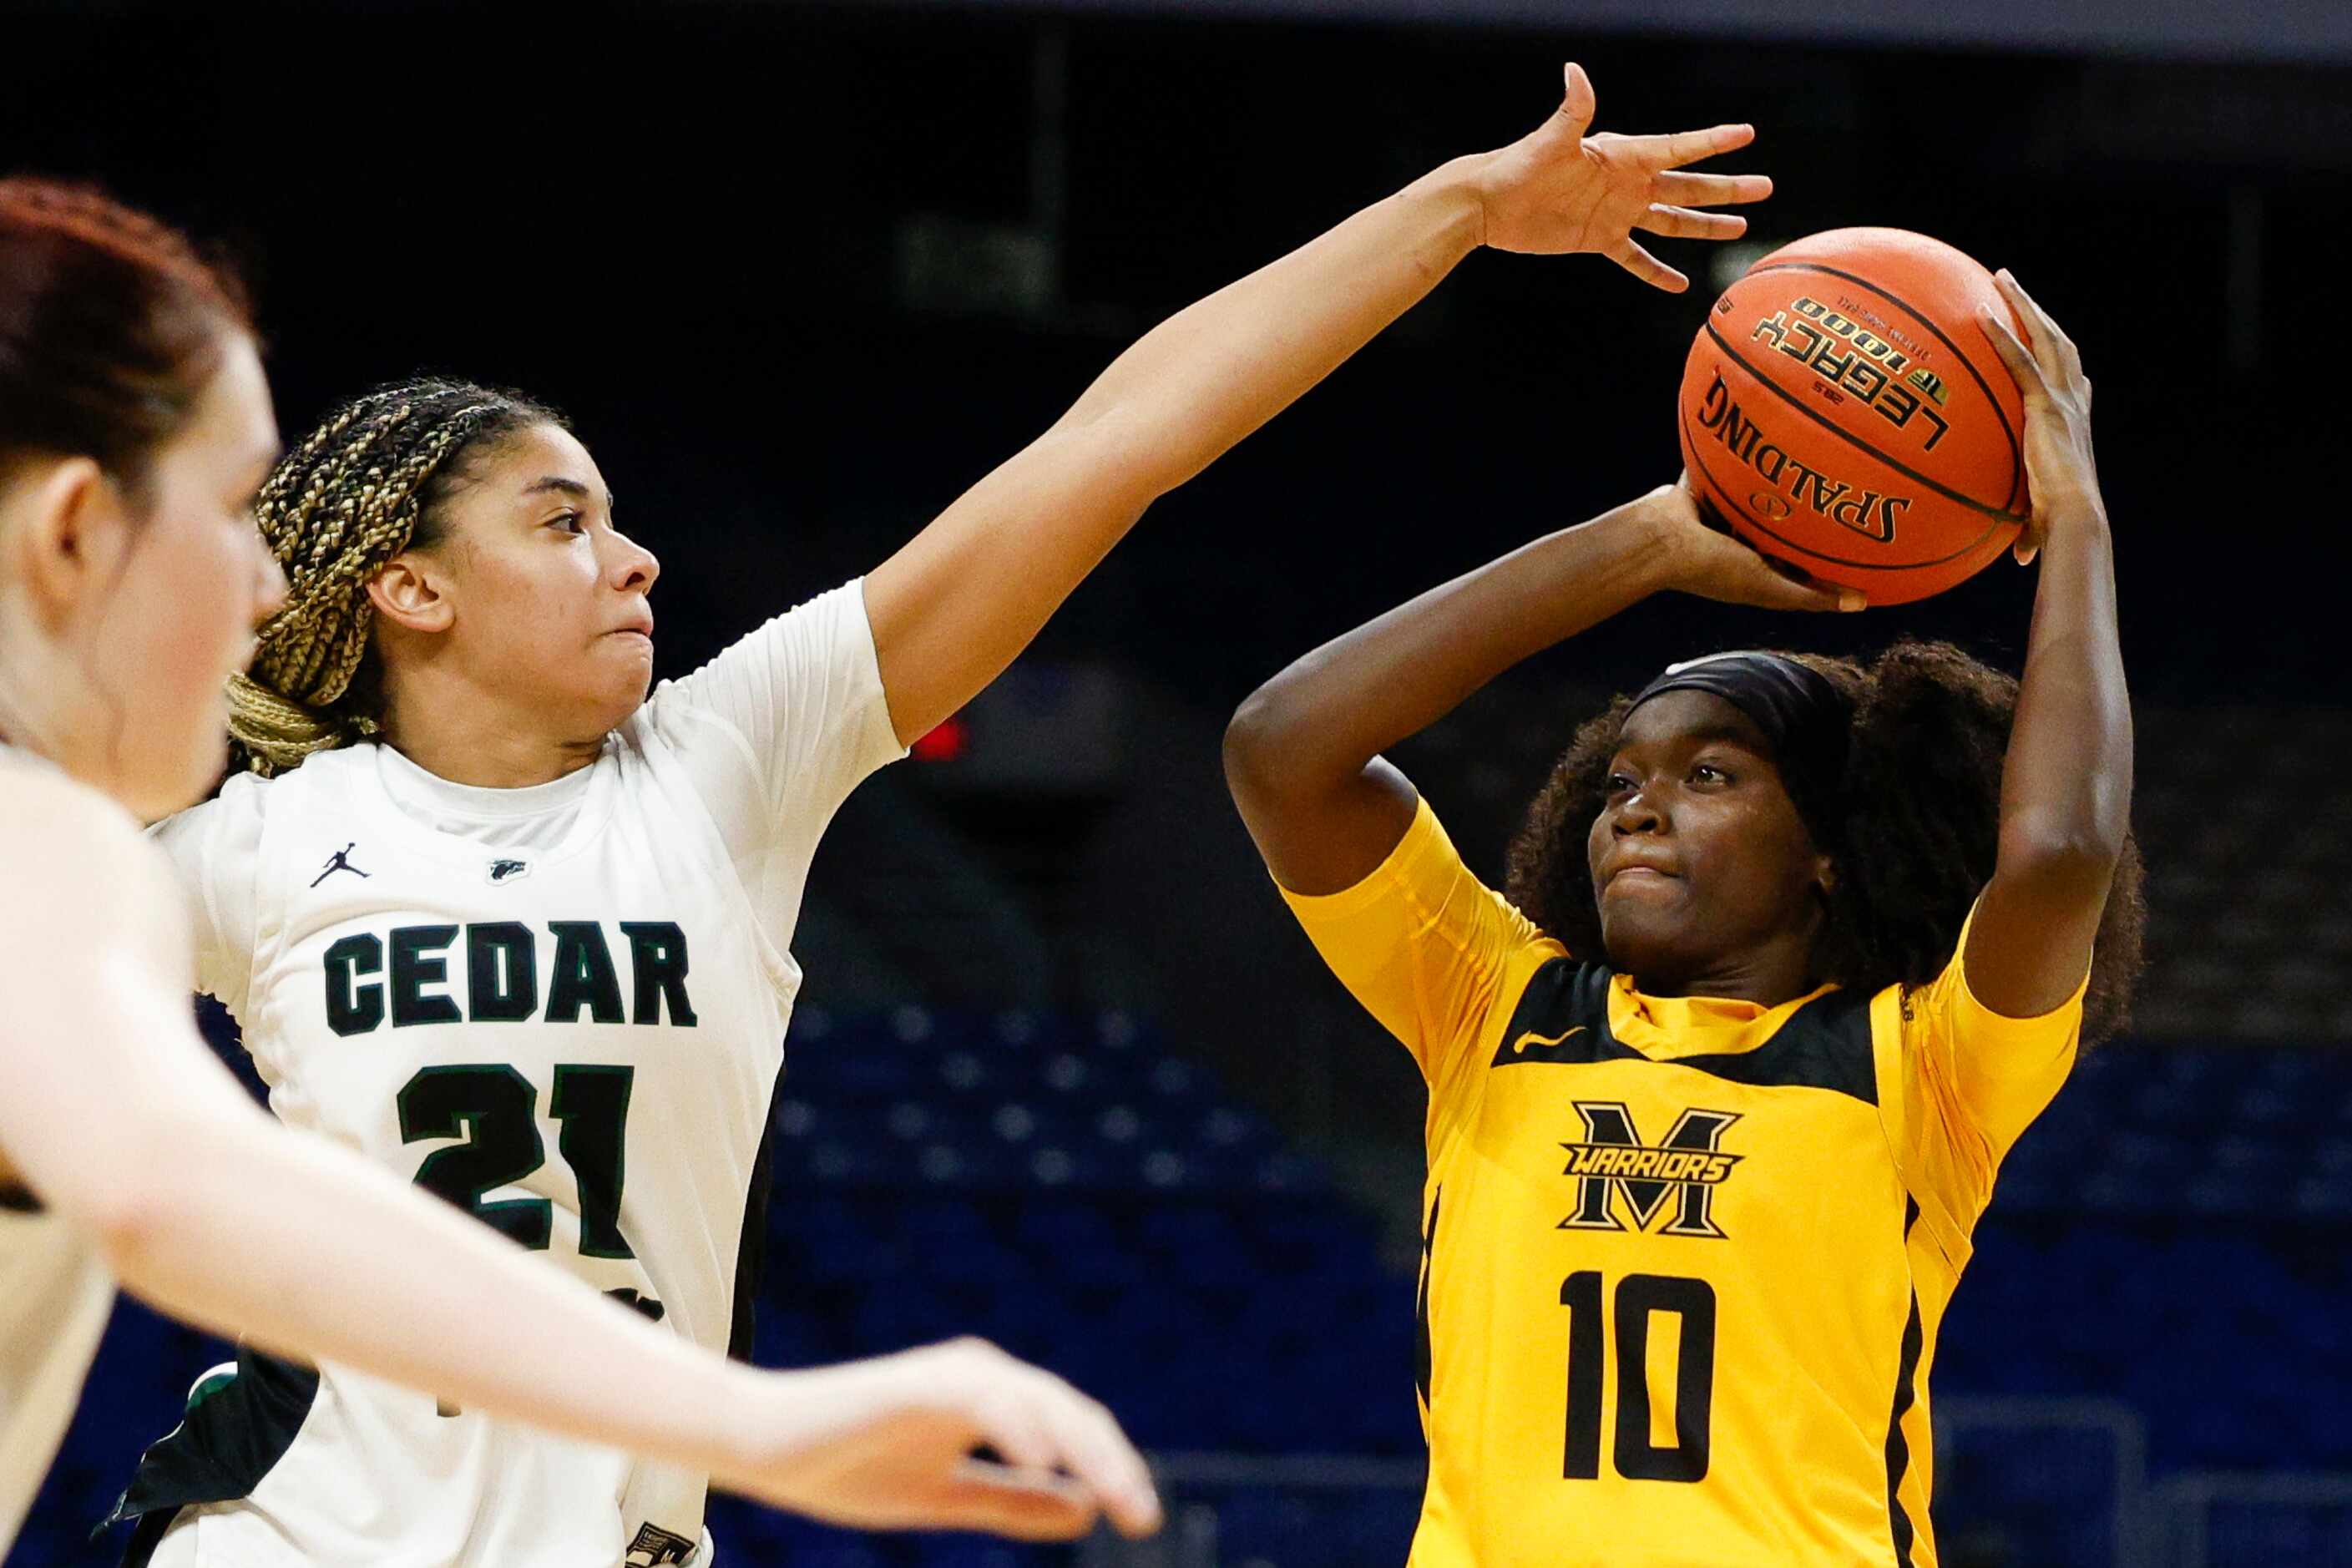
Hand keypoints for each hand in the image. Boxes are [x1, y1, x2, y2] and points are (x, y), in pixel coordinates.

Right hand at [730, 1338, 1160, 1541]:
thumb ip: (1011, 1500)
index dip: (1111, 1471)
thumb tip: (1086, 1511)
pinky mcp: (917, 1384)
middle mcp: (979, 1376)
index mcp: (990, 1400)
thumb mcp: (945, 1497)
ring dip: (1082, 1448)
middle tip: (1144, 1517)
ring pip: (1039, 1401)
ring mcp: (949, 1376)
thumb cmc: (847, 1465)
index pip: (1069, 1431)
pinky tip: (1045, 1463)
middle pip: (1068, 1413)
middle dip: (1113, 1464)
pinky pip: (983, 1400)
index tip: (1143, 1520)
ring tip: (1116, 1495)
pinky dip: (1019, 1428)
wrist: (765, 1446)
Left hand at [1472, 63, 1771, 290]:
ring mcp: (1617, 213)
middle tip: (1765, 187)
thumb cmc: (1518, 166)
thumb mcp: (1551, 141)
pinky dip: (1657, 272)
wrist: (1490, 203)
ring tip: (1740, 228)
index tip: (1747, 133)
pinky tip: (1681, 284)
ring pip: (1672, 221)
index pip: (1678, 148)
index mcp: (1624, 156)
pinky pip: (1636, 259)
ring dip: (1705, 226)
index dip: (1712, 142)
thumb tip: (1575, 72)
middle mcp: (1627, 183)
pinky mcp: (1599, 239)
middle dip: (1727, 188)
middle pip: (1688, 187)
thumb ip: (1572, 111)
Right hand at [1635, 477, 1861, 611]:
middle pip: (1778, 529)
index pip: (1796, 564)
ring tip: (1803, 459)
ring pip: (1756, 499)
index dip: (1823, 555)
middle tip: (1837, 488)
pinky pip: (1726, 469)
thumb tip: (1862, 604)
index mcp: (1754, 570)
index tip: (1857, 538)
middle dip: (1801, 514)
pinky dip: (1738, 457)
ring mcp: (1719, 517)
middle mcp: (1738, 545)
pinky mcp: (1703, 491)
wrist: (1660, 538)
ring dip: (1774, 484)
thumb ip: (1811, 596)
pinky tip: (1760, 436)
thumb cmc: (1712, 567)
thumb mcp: (1770, 585)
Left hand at [1977, 270, 2104, 564]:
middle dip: (2037, 310)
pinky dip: (2003, 336)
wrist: (2076, 518)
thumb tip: (2020, 562)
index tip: (2052, 341)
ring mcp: (2063, 398)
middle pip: (2059, 341)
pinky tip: (1981, 314)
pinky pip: (2020, 361)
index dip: (2063, 359)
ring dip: (2024, 304)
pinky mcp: (2046, 405)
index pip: (2074, 381)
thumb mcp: (2042, 519)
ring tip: (2001, 277)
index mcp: (2075, 422)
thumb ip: (2029, 532)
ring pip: (2046, 337)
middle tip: (2009, 284)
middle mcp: (2075, 402)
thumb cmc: (2062, 526)